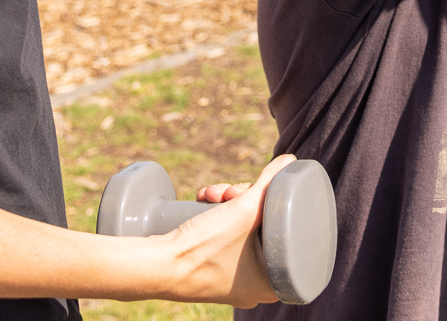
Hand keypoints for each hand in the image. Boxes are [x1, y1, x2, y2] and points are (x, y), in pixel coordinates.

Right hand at [155, 154, 296, 306]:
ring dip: (225, 203)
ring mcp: (232, 280)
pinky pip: (222, 236)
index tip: (250, 193)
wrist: (156, 265)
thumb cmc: (202, 247)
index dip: (268, 203)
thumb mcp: (242, 211)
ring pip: (238, 227)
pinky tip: (202, 201)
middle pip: (260, 227)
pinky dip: (214, 216)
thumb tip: (289, 161)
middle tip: (227, 193)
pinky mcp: (212, 271)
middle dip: (241, 199)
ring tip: (209, 195)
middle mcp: (255, 286)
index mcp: (272, 283)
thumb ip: (268, 184)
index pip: (282, 231)